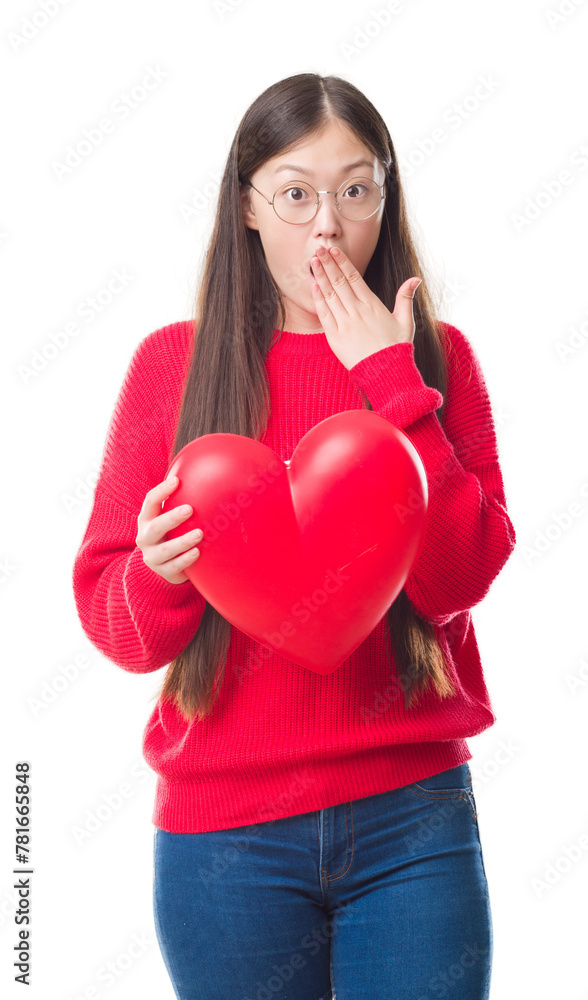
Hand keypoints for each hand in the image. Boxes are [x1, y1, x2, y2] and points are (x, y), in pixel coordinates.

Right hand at [135, 476, 202, 584]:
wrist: (164, 566)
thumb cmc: (170, 533)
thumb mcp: (169, 518)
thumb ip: (179, 501)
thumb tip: (202, 475)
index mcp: (146, 519)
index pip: (150, 502)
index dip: (161, 491)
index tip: (177, 481)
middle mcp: (145, 537)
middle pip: (155, 527)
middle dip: (172, 518)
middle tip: (190, 509)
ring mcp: (152, 556)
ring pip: (166, 549)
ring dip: (182, 541)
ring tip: (199, 533)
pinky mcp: (163, 571)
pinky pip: (174, 566)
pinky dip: (185, 559)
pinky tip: (198, 552)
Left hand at [309, 245, 420, 368]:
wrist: (386, 373)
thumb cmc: (396, 348)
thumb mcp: (406, 321)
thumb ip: (406, 298)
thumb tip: (416, 279)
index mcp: (373, 305)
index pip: (354, 278)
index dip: (343, 262)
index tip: (334, 250)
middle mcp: (357, 311)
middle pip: (339, 282)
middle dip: (328, 264)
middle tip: (318, 249)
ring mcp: (345, 323)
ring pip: (330, 294)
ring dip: (320, 276)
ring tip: (313, 262)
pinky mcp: (335, 336)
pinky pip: (324, 313)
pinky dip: (318, 298)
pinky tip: (313, 285)